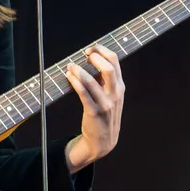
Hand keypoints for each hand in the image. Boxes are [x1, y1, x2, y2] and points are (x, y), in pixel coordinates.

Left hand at [63, 44, 124, 173]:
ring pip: (93, 81)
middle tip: (83, 55)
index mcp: (120, 86)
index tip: (89, 50)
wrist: (103, 140)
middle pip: (109, 67)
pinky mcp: (94, 112)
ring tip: (70, 66)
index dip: (101, 50)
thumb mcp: (110, 96)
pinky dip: (76, 83)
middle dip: (95, 57)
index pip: (115, 61)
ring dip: (79, 71)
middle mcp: (115, 93)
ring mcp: (106, 103)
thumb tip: (91, 59)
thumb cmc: (104, 114)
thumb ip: (105, 80)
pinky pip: (84, 94)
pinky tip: (69, 77)